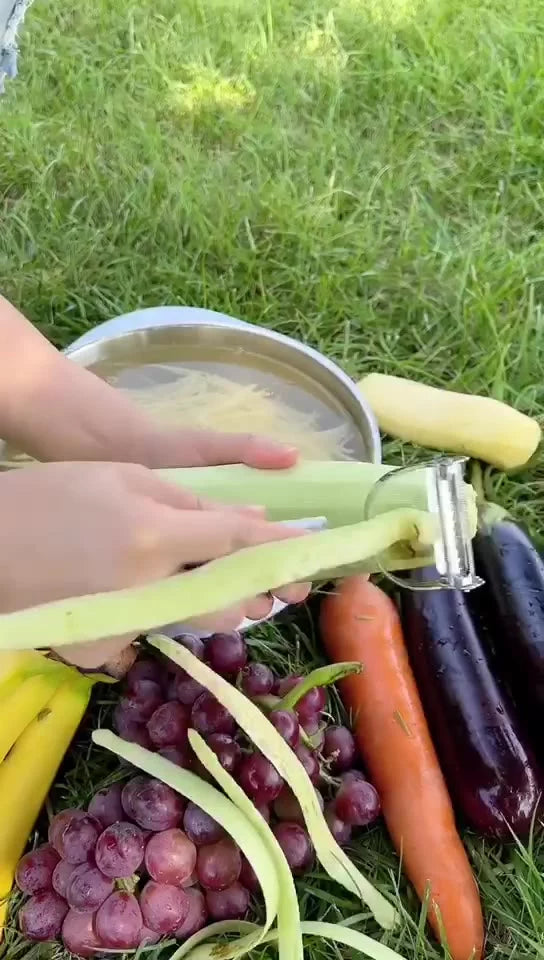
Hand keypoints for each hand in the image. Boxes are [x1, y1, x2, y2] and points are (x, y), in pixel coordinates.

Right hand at [0, 462, 308, 667]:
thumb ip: (190, 502)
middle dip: (262, 591)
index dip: (281, 548)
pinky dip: (163, 612)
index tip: (314, 551)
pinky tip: (150, 591)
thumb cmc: (55, 494)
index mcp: (152, 535)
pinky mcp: (104, 650)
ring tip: (235, 586)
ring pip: (198, 622)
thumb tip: (250, 523)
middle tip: (281, 581)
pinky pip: (153, 632)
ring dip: (223, 604)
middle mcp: (145, 588)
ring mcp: (123, 626)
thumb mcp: (124, 477)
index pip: (237, 545)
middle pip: (229, 601)